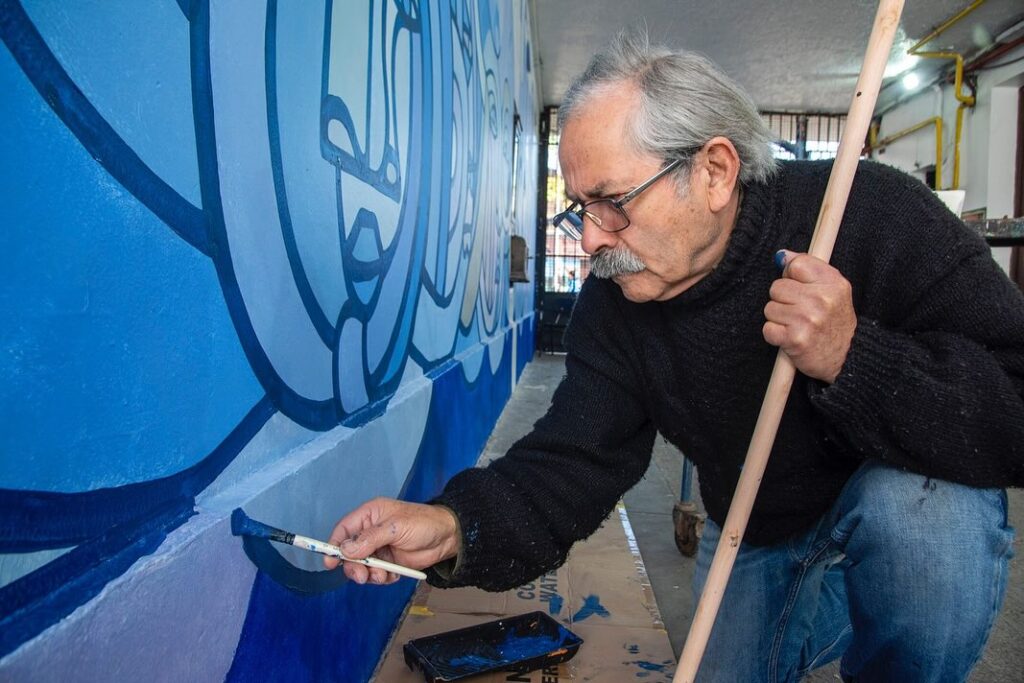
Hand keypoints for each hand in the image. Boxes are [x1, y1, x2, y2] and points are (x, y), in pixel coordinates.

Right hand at [324, 498, 459, 584]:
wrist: (447, 537)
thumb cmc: (423, 523)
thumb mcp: (395, 528)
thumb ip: (370, 539)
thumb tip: (346, 550)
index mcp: (370, 515)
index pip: (344, 530)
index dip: (334, 546)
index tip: (330, 562)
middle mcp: (371, 532)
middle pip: (350, 553)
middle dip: (354, 567)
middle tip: (362, 577)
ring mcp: (380, 549)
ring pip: (362, 567)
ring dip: (370, 575)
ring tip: (384, 575)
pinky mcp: (390, 563)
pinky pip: (377, 575)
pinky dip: (382, 578)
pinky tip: (394, 575)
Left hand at [763, 250, 855, 382]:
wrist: (847, 356)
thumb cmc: (835, 321)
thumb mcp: (834, 289)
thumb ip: (809, 268)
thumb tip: (782, 255)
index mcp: (833, 283)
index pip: (796, 264)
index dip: (792, 276)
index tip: (800, 288)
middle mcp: (821, 300)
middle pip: (777, 287)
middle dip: (783, 299)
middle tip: (799, 311)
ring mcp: (807, 320)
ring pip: (770, 308)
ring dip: (779, 318)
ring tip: (796, 324)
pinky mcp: (795, 339)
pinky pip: (768, 329)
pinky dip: (775, 335)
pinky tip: (790, 336)